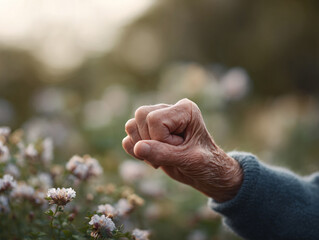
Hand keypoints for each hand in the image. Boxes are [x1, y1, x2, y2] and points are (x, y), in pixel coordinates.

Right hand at [122, 98, 242, 201]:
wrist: (206, 174)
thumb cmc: (205, 164)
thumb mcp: (188, 160)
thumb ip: (162, 153)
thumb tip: (136, 147)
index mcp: (185, 110)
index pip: (155, 119)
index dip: (161, 140)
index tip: (179, 150)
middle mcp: (170, 109)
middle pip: (140, 116)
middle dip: (149, 141)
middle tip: (169, 155)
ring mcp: (158, 119)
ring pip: (131, 125)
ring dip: (141, 147)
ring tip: (161, 158)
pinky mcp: (149, 131)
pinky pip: (129, 136)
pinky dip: (134, 150)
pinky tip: (152, 158)